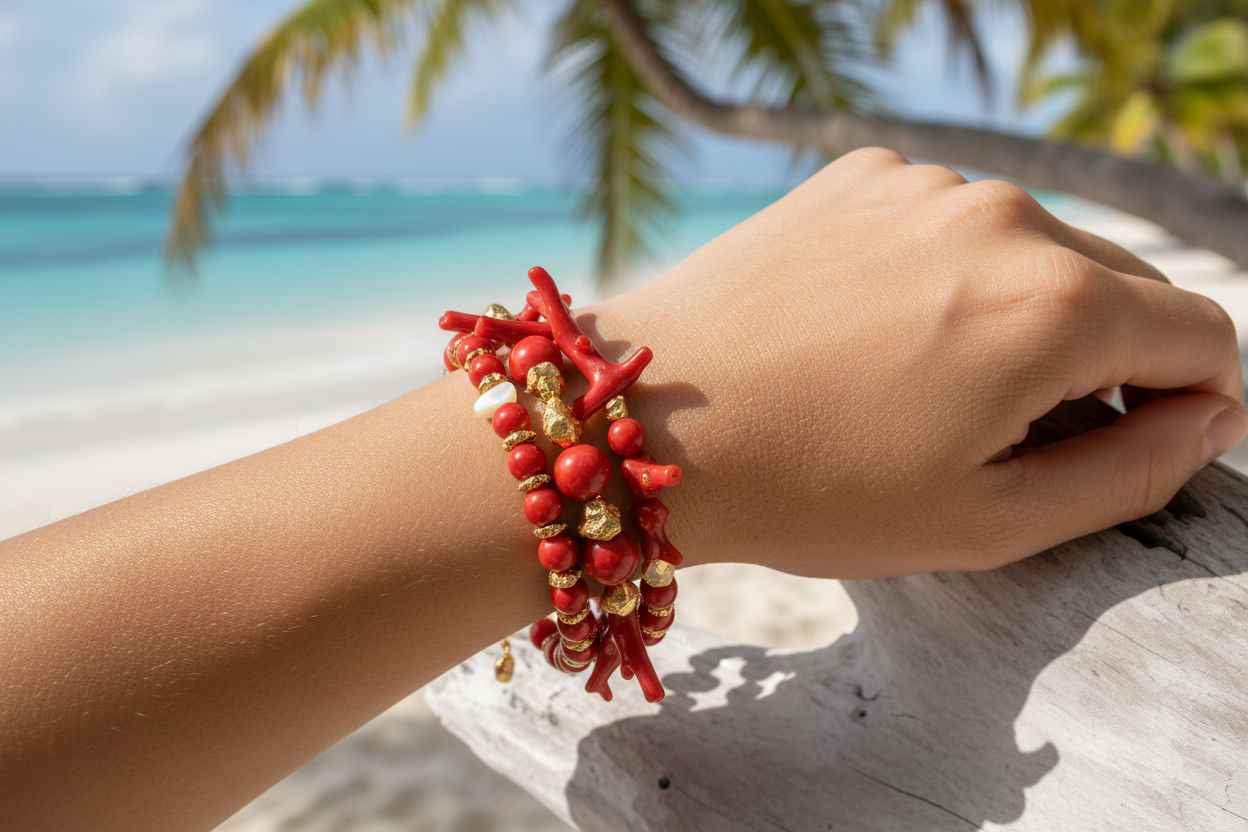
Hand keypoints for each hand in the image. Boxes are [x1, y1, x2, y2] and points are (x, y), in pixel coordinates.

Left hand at [590, 148, 1246, 577]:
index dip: (1196, 402)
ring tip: (931, 390)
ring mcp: (926, 184)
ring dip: (1020, 315)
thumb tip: (1207, 418)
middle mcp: (1005, 216)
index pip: (1202, 336)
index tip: (1146, 442)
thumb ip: (1132, 471)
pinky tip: (876, 334)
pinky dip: (946, 275)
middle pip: (1124, 286)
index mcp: (1055, 304)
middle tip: (1028, 437)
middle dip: (1110, 362)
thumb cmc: (811, 488)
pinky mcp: (861, 177)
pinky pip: (949, 224)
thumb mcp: (990, 520)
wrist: (644, 421)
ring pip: (1034, 250)